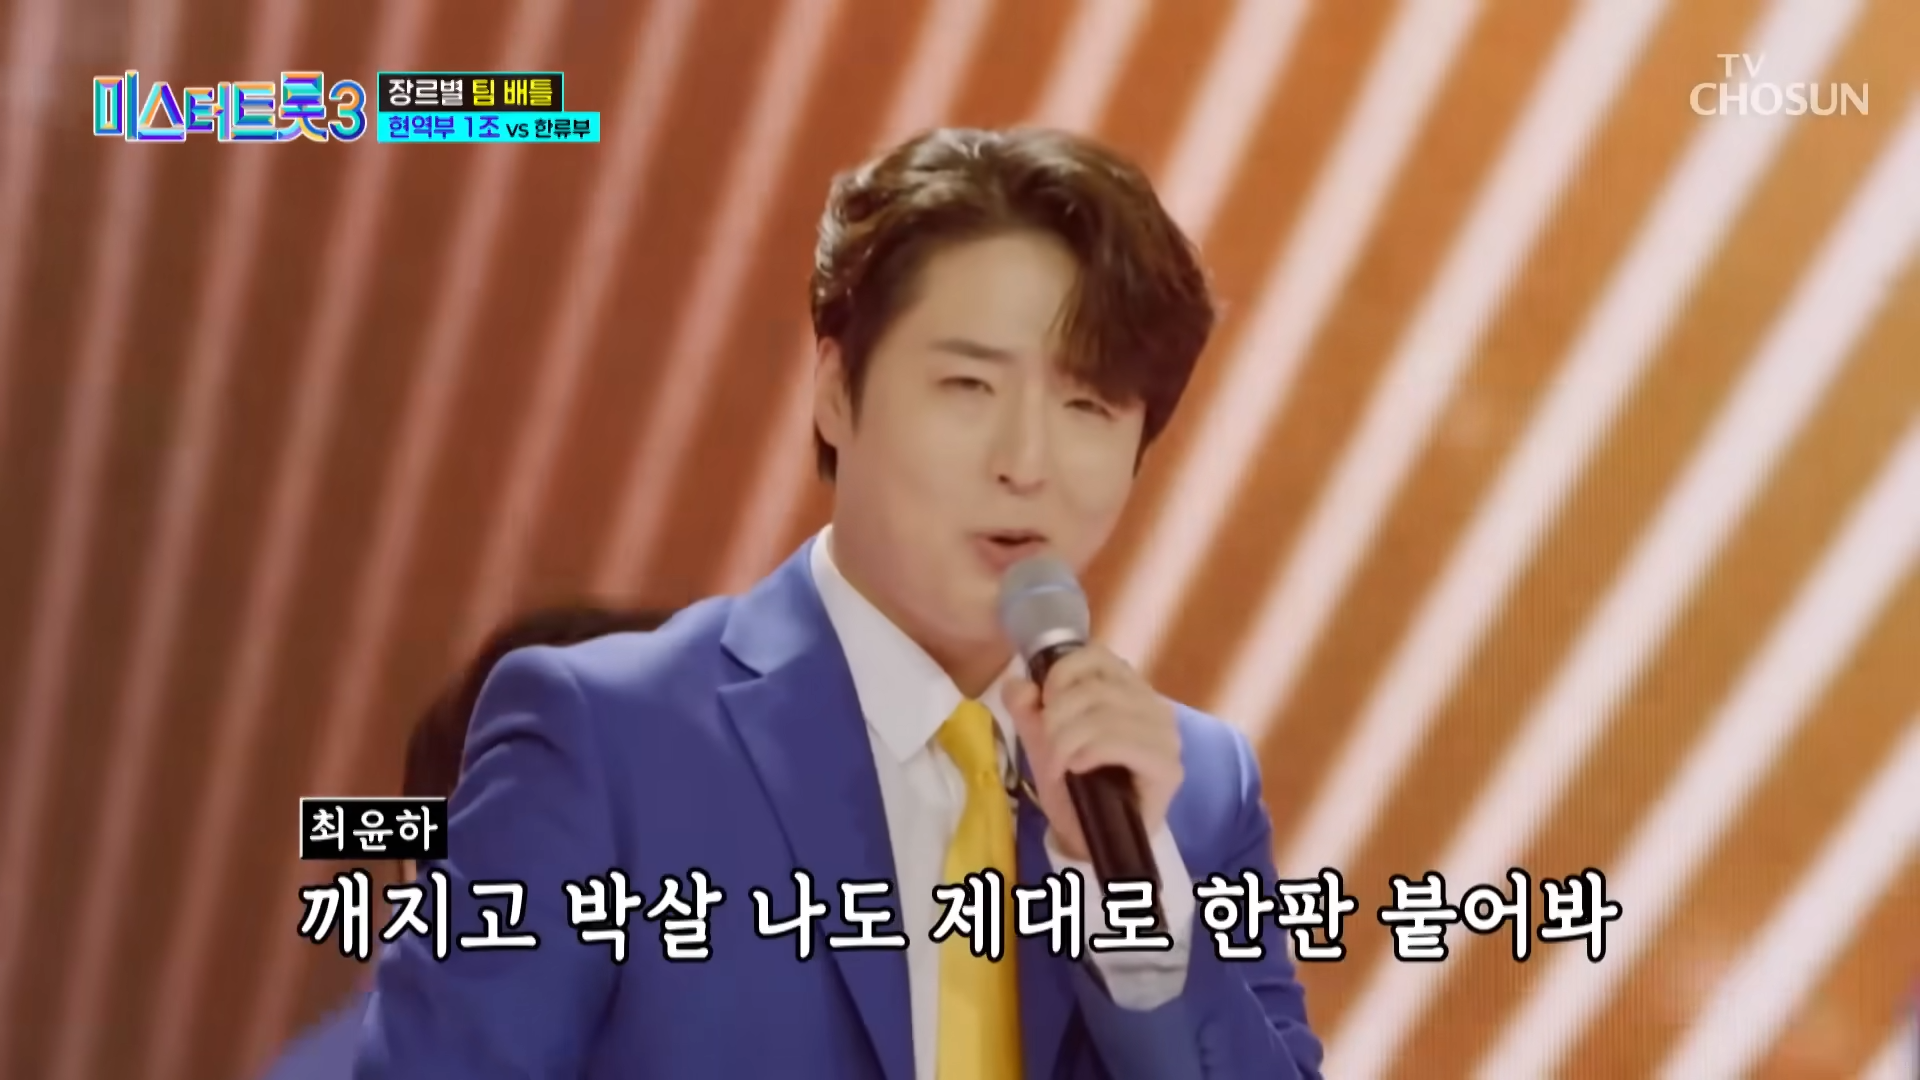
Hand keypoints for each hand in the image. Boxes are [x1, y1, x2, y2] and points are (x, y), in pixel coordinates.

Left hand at [1004, 644, 1182, 863]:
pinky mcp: (1168, 767)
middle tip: (1047, 751)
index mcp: (1128, 687)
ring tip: (1057, 766)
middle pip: (1093, 689)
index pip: (1096, 655)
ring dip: (1066, 742)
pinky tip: (1078, 768)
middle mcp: (1154, 704)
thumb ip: (1026, 707)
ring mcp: (1166, 736)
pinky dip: (1089, 753)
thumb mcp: (1041, 739)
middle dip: (1056, 720)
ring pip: (1103, 716)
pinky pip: (1119, 743)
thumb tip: (1019, 684)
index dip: (1061, 675)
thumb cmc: (1073, 783)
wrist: (1092, 838)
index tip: (1043, 705)